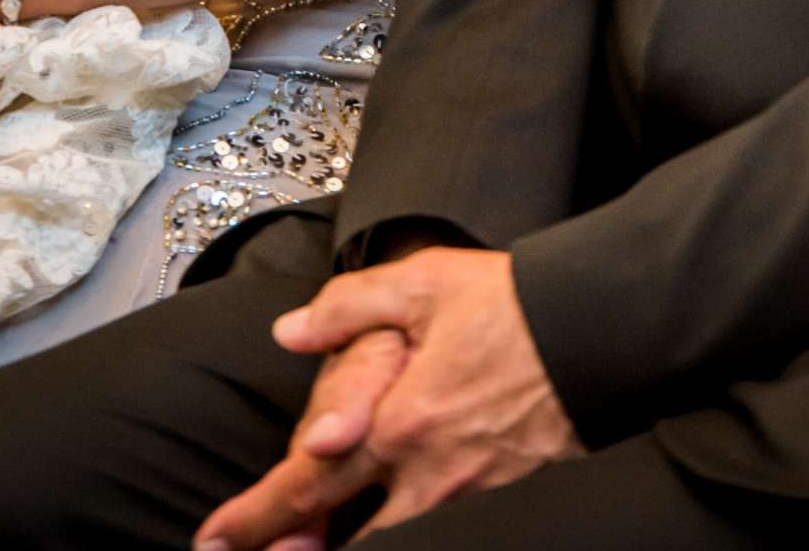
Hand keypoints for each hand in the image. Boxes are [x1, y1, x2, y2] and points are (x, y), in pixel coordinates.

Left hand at [197, 250, 580, 548]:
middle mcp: (426, 475)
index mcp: (396, 424)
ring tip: (309, 544)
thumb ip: (348, 307)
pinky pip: (436, 531)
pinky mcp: (501, 500)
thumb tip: (289, 332)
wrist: (596, 330)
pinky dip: (398, 534)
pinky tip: (385, 521)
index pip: (307, 486)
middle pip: (344, 540)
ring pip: (392, 542)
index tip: (212, 542)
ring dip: (348, 545)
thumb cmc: (512, 304)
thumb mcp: (422, 283)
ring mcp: (466, 495)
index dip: (254, 519)